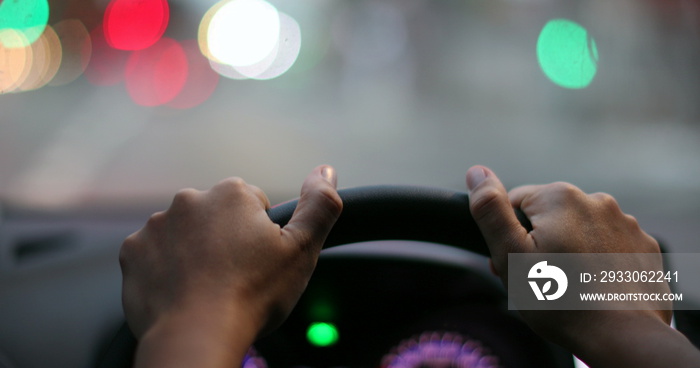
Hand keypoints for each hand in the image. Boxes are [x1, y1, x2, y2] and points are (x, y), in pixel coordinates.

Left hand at [119, 165, 341, 366]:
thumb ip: (319, 205)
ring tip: (208, 288)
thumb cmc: (251, 294)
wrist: (196, 335)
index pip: (253, 206)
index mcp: (232, 193)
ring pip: (185, 236)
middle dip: (226, 240)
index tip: (259, 263)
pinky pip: (155, 255)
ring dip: (195, 254)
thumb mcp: (301, 249)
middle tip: (236, 277)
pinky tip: (183, 292)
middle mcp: (190, 200)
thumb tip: (326, 171)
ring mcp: (157, 226)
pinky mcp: (133, 253)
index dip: (261, 237)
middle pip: (217, 217)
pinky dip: (167, 269)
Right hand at [466, 165, 698, 366]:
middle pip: (549, 216)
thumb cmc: (560, 300)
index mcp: (559, 197)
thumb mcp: (511, 255)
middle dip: (540, 242)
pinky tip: (594, 285)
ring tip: (569, 286)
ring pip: (580, 230)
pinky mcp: (643, 246)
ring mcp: (625, 223)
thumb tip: (476, 172)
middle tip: (540, 281)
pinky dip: (599, 260)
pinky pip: (609, 244)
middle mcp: (597, 200)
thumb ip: (491, 210)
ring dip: (570, 250)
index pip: (516, 203)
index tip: (516, 265)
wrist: (622, 337)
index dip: (509, 235)